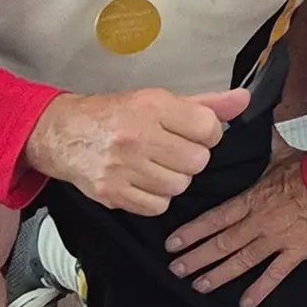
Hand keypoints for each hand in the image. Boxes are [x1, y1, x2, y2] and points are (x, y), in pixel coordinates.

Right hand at [25, 84, 243, 215]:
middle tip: (172, 151)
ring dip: (174, 179)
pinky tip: (144, 182)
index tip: (194, 133)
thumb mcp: (158, 99)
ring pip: (179, 186)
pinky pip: (158, 206)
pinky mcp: (111, 193)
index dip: (207, 134)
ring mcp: (123, 167)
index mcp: (153, 106)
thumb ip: (205, 103)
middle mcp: (138, 136)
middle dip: (191, 158)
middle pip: (197, 162)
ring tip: (156, 165)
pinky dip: (156, 198)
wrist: (62, 133)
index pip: (208, 129)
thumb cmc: (116, 114)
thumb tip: (244, 99)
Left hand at [165, 150, 306, 305]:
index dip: (191, 231)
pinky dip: (259, 289)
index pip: (214, 218)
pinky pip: (275, 274)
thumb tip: (251, 122)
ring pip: (241, 261)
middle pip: (221, 243)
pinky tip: (245, 303)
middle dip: (196, 258)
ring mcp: (276, 239)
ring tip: (199, 286)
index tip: (171, 243)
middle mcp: (258, 222)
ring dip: (218, 275)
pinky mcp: (297, 251)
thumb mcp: (282, 153)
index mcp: (252, 198)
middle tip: (175, 270)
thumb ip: (264, 145)